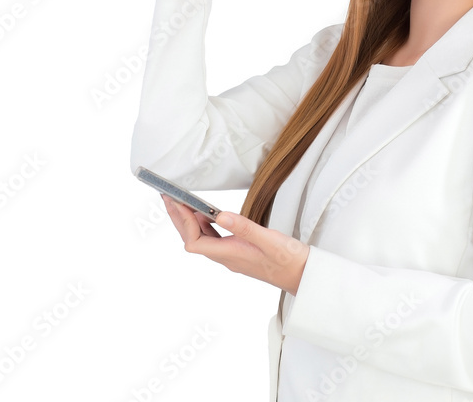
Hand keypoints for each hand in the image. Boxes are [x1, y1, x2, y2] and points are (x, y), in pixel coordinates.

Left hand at [161, 194, 308, 295]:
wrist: (304, 276)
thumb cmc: (289, 260)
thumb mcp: (269, 239)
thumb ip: (244, 227)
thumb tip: (219, 215)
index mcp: (230, 254)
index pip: (194, 240)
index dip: (182, 221)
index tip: (176, 201)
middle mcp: (226, 257)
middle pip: (192, 239)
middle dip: (178, 219)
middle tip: (168, 198)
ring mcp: (232, 256)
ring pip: (202, 239)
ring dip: (190, 221)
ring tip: (183, 202)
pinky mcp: (239, 252)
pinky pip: (214, 239)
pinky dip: (206, 225)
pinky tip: (209, 215)